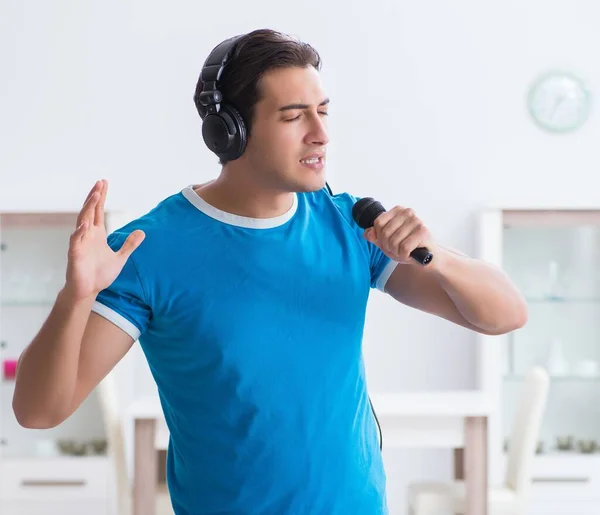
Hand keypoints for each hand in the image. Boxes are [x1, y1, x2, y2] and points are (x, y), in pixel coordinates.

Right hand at [64, 180, 144, 300]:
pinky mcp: (75, 254)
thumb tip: (142, 232)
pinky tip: (84, 224)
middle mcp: (87, 235)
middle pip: (90, 211)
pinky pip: (76, 241)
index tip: (103, 183)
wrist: (88, 291)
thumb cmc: (100, 274)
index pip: (98, 211)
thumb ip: (129, 245)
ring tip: (95, 195)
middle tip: (100, 182)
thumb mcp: (120, 258)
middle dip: (95, 197)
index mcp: (97, 234)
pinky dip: (79, 232)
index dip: (100, 197)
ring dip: (88, 208)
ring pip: (82, 221)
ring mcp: (80, 243)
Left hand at [363, 205, 434, 264]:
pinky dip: (405, 255)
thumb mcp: (386, 242)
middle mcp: (407, 212)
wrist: (427, 257)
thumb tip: (367, 233)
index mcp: (398, 210)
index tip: (389, 242)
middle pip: (385, 233)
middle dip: (389, 246)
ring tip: (406, 251)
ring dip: (397, 252)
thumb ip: (375, 237)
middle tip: (399, 248)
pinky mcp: (423, 232)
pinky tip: (412, 253)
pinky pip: (404, 248)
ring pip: (394, 242)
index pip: (378, 223)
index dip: (380, 237)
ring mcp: (416, 221)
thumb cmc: (408, 247)